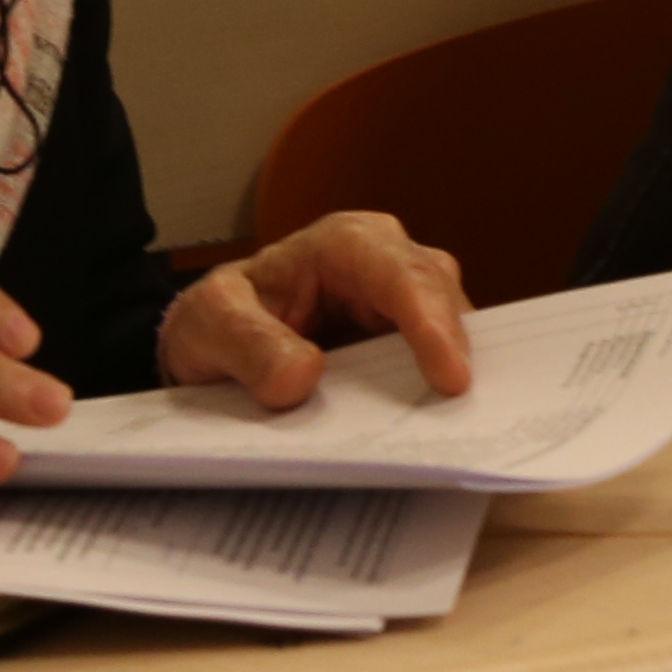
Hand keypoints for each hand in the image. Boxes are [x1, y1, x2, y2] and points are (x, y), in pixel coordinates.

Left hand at [159, 206, 476, 408]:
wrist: (210, 342)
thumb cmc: (215, 319)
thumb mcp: (207, 323)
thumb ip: (247, 344)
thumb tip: (303, 376)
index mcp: (342, 244)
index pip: (400, 274)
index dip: (431, 324)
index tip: (451, 379)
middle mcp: (384, 264)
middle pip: (439, 296)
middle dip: (455, 348)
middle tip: (464, 412)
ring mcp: (398, 305)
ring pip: (450, 328)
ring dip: (452, 375)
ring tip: (459, 428)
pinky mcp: (402, 343)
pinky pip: (434, 361)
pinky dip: (434, 394)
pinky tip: (437, 428)